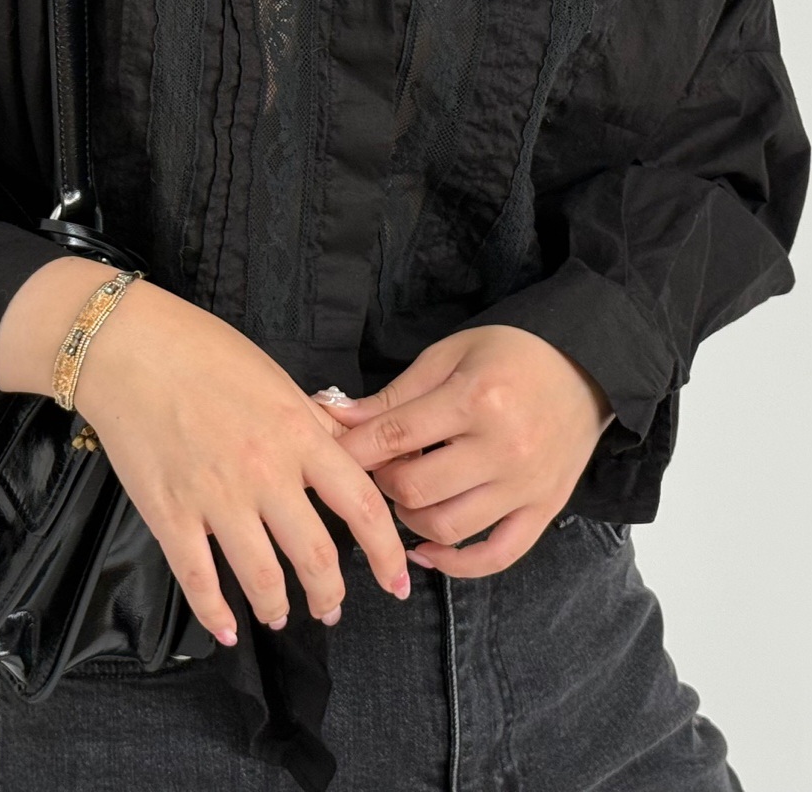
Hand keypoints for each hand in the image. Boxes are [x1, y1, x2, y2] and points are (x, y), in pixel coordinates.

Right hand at [48, 276, 411, 643]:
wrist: (128, 348)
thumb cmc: (201, 350)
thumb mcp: (273, 376)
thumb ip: (313, 421)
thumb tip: (348, 450)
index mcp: (298, 434)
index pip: (362, 505)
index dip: (386, 552)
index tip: (396, 579)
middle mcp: (265, 472)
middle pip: (317, 555)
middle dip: (331, 595)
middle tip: (332, 609)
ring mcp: (216, 497)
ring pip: (263, 579)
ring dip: (278, 609)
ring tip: (281, 616)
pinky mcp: (169, 514)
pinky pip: (199, 580)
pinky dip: (215, 614)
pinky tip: (226, 628)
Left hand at [309, 325, 615, 577]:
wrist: (588, 367)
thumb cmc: (512, 354)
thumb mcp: (449, 355)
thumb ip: (395, 394)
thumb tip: (335, 415)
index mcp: (475, 399)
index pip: (394, 436)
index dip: (353, 450)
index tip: (330, 455)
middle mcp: (502, 448)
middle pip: (416, 488)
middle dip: (382, 482)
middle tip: (378, 468)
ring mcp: (526, 485)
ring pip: (448, 527)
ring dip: (410, 519)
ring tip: (405, 495)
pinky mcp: (545, 510)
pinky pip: (496, 556)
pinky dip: (456, 565)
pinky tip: (425, 550)